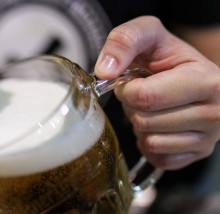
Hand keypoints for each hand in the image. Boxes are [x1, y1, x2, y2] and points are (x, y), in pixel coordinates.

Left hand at [94, 16, 219, 169]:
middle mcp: (216, 113)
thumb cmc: (165, 55)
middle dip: (133, 106)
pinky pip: (156, 157)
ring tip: (152, 107)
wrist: (184, 72)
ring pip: (150, 142)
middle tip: (143, 93)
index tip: (133, 80)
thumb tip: (106, 71)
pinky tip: (157, 123)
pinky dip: (148, 142)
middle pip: (145, 121)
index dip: (127, 89)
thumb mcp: (147, 33)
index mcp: (208, 81)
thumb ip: (125, 41)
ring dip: (140, 125)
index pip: (146, 97)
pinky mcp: (197, 154)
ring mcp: (209, 138)